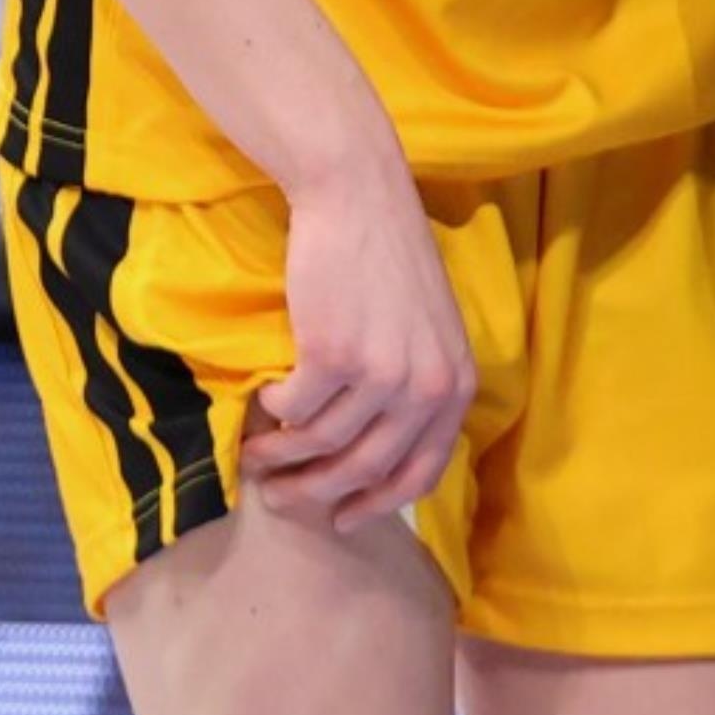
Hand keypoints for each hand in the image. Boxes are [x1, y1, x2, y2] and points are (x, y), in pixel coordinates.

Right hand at [238, 152, 476, 532]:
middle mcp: (426, 385)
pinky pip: (293, 410)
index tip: (343, 518)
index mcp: (456, 382)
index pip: (422, 471)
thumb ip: (418, 387)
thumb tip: (382, 460)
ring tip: (258, 455)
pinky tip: (263, 404)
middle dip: (317, 493)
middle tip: (281, 497)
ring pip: (321, 445)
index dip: (378, 504)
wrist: (359, 196)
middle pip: (366, 469)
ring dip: (282, 458)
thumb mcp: (428, 329)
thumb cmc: (387, 259)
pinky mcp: (333, 354)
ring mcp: (382, 372)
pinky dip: (273, 415)